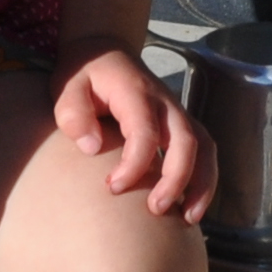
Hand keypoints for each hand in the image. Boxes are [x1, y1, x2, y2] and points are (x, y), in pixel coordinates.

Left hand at [54, 42, 218, 219]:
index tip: (112, 187)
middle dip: (176, 180)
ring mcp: (176, 113)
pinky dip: (204, 179)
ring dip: (201, 183)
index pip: (144, 132)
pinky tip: (190, 208)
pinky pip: (204, 151)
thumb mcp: (67, 85)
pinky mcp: (180, 124)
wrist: (104, 52)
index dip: (133, 164)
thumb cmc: (84, 75)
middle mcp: (164, 102)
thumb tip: (91, 147)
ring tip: (189, 219)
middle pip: (186, 141)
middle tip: (155, 211)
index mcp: (136, 93)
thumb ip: (73, 113)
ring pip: (204, 147)